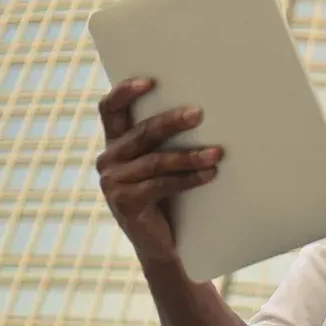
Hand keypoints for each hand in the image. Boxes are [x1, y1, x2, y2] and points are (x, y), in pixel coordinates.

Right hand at [95, 77, 222, 270]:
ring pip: (155, 161)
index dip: (125, 92)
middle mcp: (108, 160)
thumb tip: (202, 110)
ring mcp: (113, 183)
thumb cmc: (169, 196)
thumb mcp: (162, 164)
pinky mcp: (125, 203)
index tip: (150, 81)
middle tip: (198, 114)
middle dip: (171, 121)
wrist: (162, 245)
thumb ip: (166, 140)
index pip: (109, 109)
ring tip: (217, 152)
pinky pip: (160, 185)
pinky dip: (188, 179)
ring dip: (189, 156)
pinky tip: (209, 174)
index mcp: (115, 143)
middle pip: (141, 133)